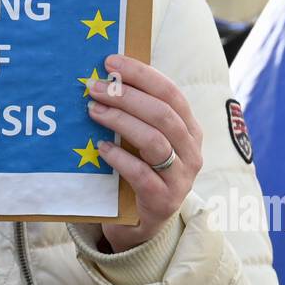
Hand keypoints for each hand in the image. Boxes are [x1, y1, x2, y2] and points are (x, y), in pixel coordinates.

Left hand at [86, 54, 202, 252]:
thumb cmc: (141, 169)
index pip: (171, 93)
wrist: (142, 222)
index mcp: (189, 129)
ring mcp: (181, 178)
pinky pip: (141, 175)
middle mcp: (192, 151)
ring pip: (155, 141)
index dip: (142, 74)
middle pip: (162, 114)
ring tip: (93, 111)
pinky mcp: (163, 201)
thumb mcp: (145, 138)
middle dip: (126, 96)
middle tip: (95, 87)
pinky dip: (119, 158)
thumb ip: (135, 113)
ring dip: (121, 121)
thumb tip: (105, 76)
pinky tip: (100, 148)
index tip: (111, 62)